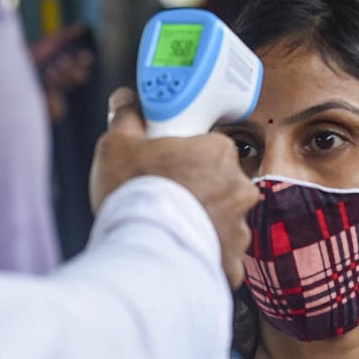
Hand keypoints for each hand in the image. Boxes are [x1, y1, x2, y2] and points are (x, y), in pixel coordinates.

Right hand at [89, 87, 258, 287]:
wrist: (144, 247)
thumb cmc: (135, 191)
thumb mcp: (119, 144)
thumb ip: (127, 118)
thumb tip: (127, 99)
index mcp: (220, 153)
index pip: (211, 147)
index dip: (188, 156)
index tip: (171, 166)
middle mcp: (239, 187)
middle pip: (220, 184)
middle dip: (198, 190)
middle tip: (167, 198)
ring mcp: (240, 225)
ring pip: (223, 220)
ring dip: (203, 224)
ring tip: (169, 229)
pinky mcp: (233, 259)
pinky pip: (222, 254)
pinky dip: (204, 254)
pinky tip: (180, 253)